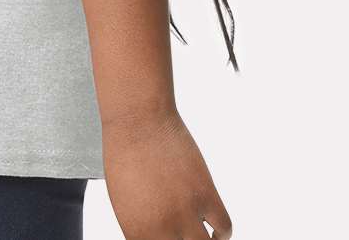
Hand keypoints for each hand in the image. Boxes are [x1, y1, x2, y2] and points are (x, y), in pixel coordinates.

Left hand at [102, 108, 232, 237]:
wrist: (137, 121)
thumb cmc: (125, 156)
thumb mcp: (124, 202)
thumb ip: (143, 229)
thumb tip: (161, 237)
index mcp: (137, 233)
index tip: (172, 239)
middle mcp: (162, 229)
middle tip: (185, 236)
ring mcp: (185, 212)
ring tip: (202, 236)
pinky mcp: (205, 193)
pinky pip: (224, 227)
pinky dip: (222, 233)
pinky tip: (214, 229)